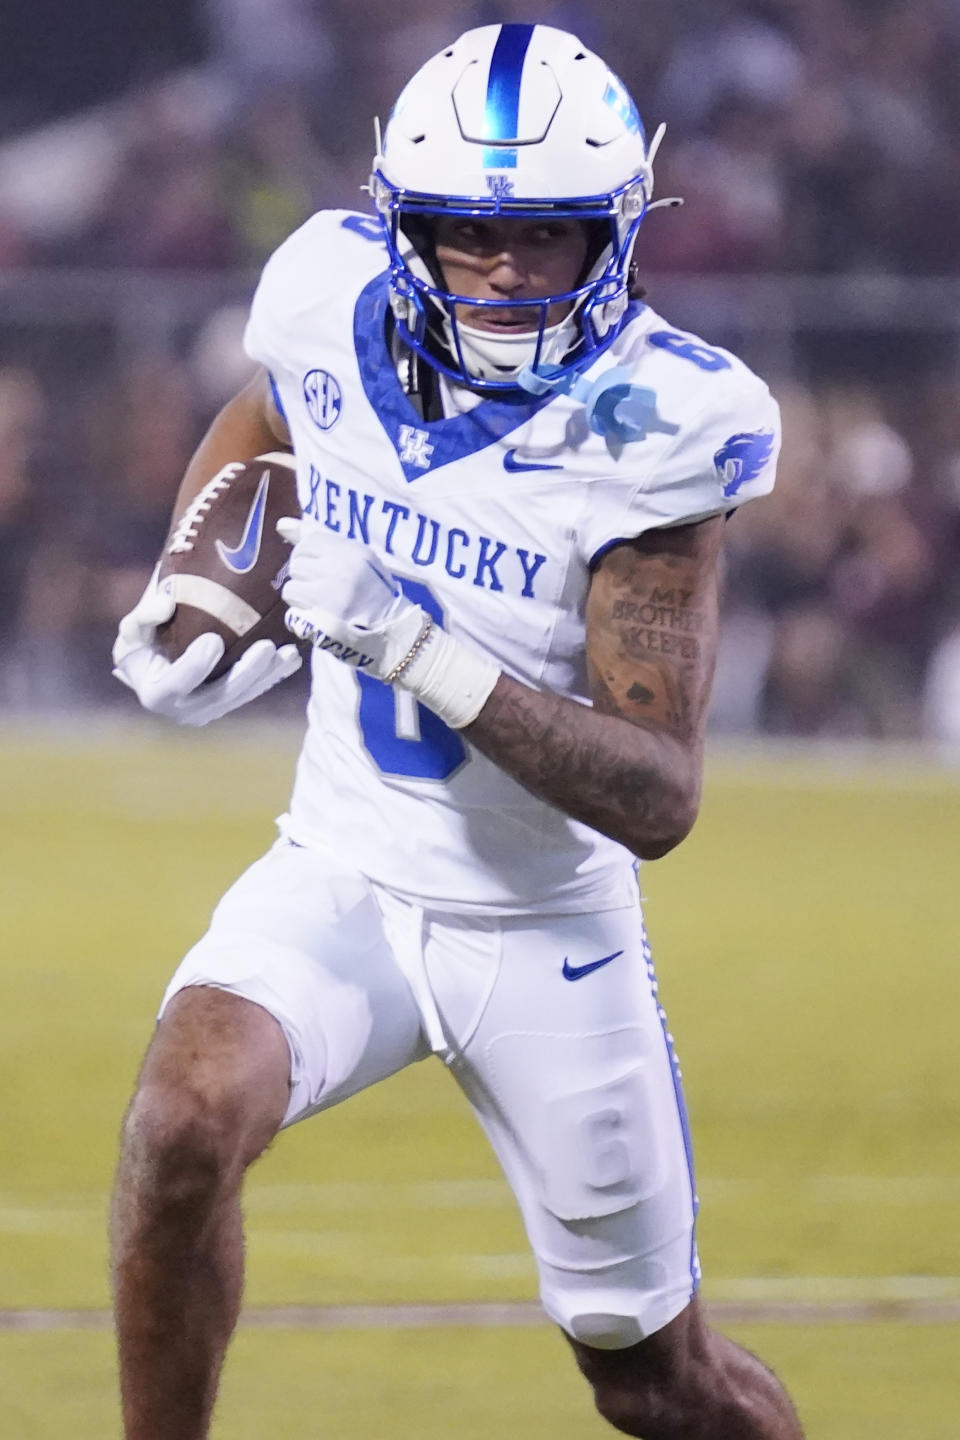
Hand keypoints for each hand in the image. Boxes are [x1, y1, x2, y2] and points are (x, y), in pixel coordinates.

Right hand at [112, 568, 301, 725]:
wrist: (154, 658)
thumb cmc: (141, 641)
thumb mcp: (132, 629)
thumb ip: (144, 616)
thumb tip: (166, 603)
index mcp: (155, 694)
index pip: (174, 685)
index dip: (194, 667)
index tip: (213, 640)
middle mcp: (184, 711)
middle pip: (219, 696)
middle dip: (246, 673)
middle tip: (268, 646)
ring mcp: (209, 710)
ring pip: (242, 696)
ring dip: (268, 676)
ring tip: (290, 653)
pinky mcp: (228, 703)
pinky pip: (253, 691)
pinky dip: (273, 676)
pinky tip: (292, 658)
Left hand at [278, 516, 424, 677]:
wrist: (392, 635)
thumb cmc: (375, 595)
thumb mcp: (359, 561)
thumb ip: (323, 542)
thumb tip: (282, 524)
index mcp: (352, 552)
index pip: (308, 541)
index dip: (308, 555)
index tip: (320, 568)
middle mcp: (339, 570)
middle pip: (296, 563)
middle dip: (305, 577)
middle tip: (323, 589)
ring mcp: (329, 597)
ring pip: (291, 588)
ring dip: (301, 598)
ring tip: (321, 605)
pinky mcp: (320, 622)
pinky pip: (292, 613)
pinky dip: (301, 618)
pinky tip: (318, 620)